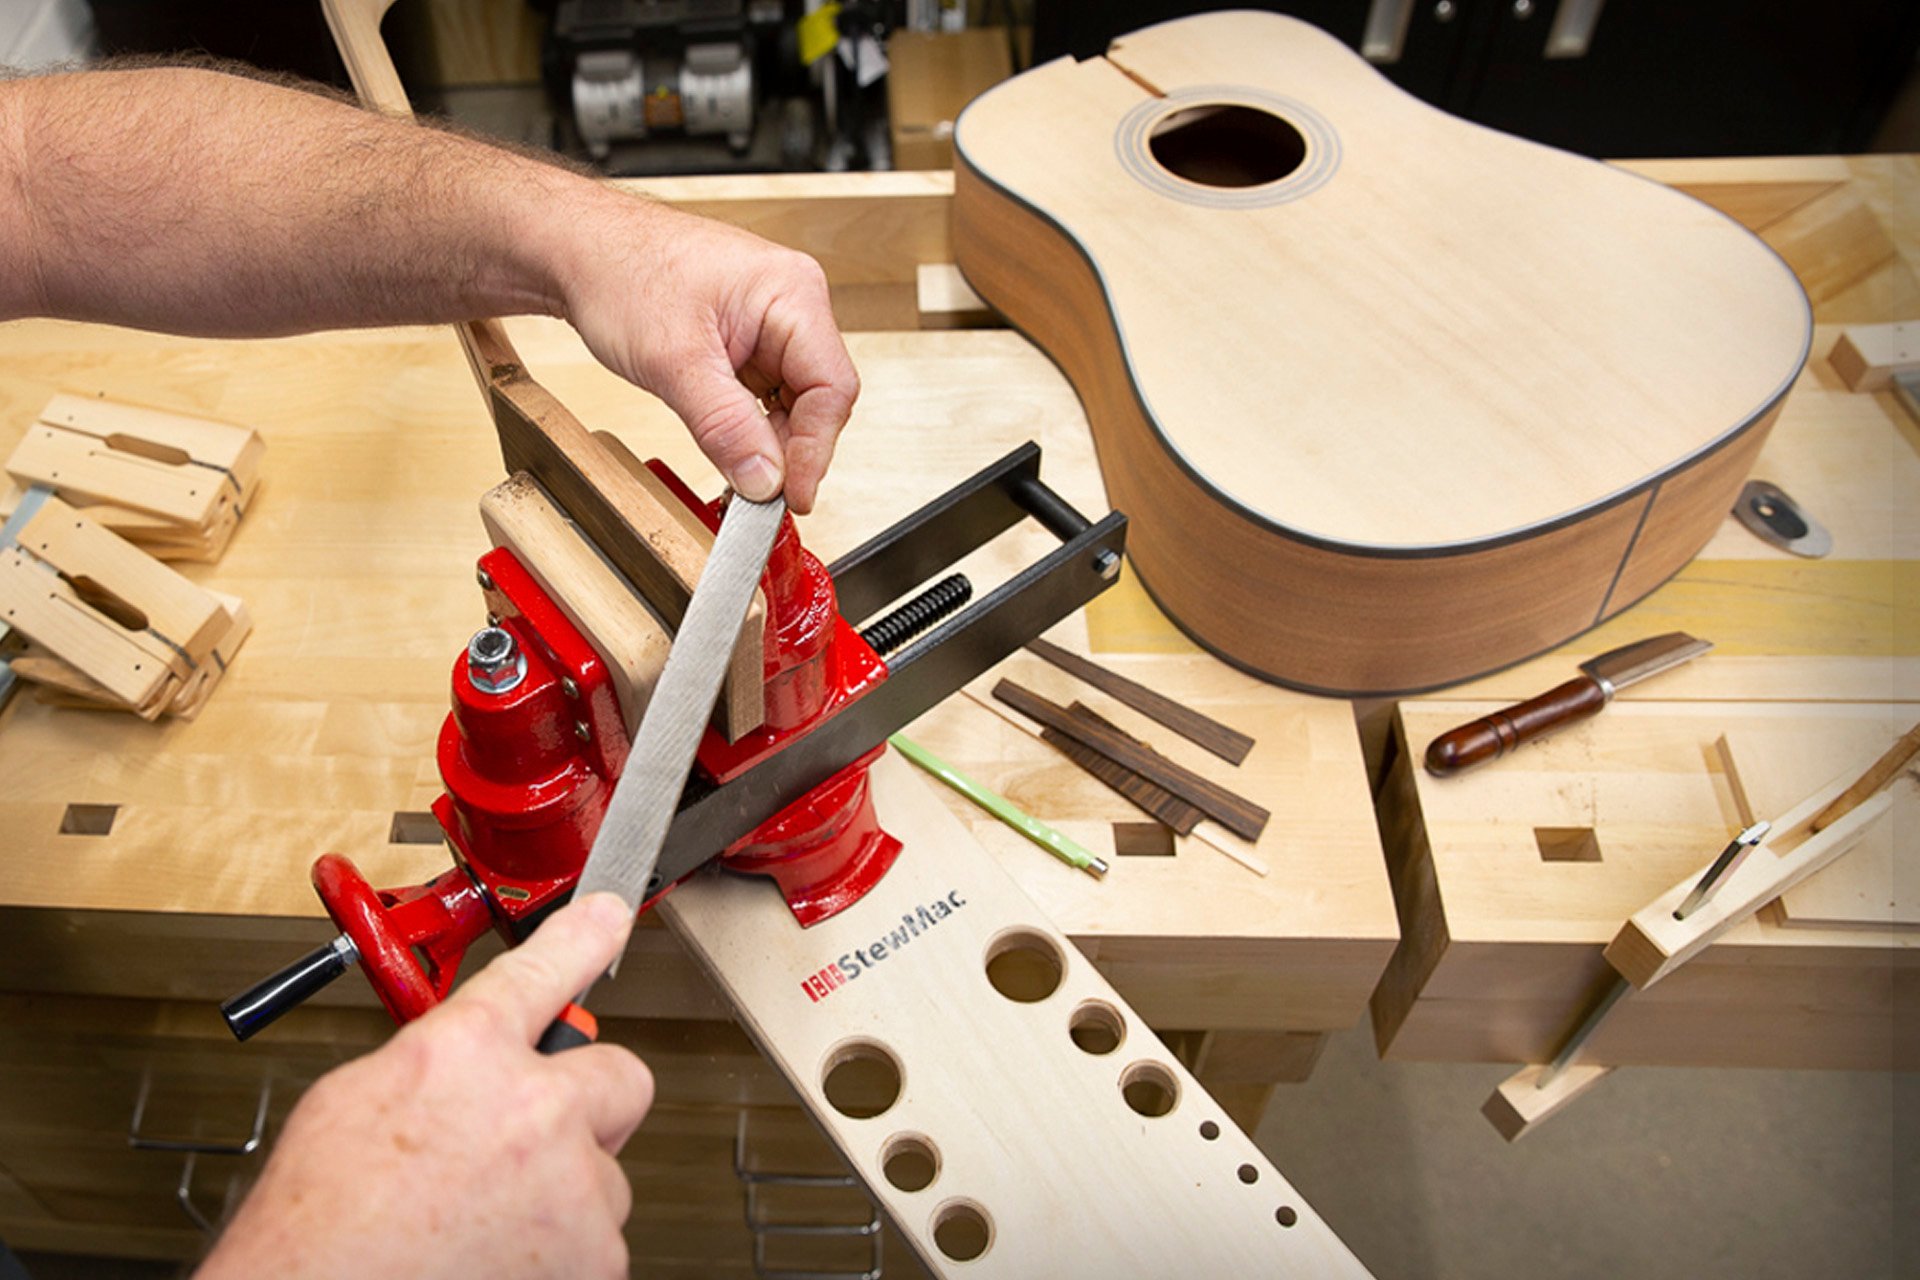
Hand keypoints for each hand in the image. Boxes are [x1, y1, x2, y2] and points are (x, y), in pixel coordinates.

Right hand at [198, 894, 652, 1279]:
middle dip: (587, 1103)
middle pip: (619, 1075)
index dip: (583, 937)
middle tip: (541, 1136)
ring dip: (563, 1193)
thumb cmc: (316, 1230)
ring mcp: (572, 1186)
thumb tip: (462, 1057)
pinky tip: (494, 1259)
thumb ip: (434, 1063)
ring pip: (605, 1172)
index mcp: (465, 1053)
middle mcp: (533, 1109)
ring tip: (485, 1221)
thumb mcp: (351, 1103)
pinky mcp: (593, 1256)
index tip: (609, 917)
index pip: (545, 968)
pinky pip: (598, 1241)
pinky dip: (558, 1254)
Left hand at [561, 195, 858, 514]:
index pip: (831, 386)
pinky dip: (748, 428)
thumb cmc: (620, 271)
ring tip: (735, 471)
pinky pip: (765, 396)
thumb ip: (725, 427)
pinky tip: (729, 446)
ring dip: (766, 442)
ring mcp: (771, 324)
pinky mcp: (747, 341)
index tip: (791, 495)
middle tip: (758, 496)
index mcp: (792, 292)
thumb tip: (764, 480)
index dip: (815, 449)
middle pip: (818, 398)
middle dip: (789, 449)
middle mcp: (792, 305)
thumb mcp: (673, 362)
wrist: (577, 251)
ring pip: (792, 403)